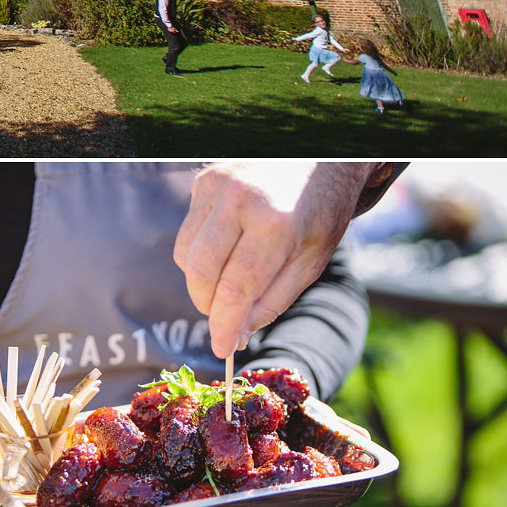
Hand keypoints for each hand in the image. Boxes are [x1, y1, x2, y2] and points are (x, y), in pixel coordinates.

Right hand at [174, 162, 381, 357]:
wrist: (318, 157)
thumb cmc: (320, 212)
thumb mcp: (310, 262)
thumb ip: (272, 300)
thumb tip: (235, 334)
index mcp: (275, 224)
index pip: (235, 288)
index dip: (224, 324)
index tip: (221, 349)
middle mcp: (239, 201)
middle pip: (201, 272)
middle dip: (208, 306)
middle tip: (223, 319)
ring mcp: (215, 186)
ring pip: (186, 253)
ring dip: (200, 282)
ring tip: (226, 286)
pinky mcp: (202, 180)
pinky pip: (187, 231)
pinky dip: (199, 254)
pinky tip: (225, 251)